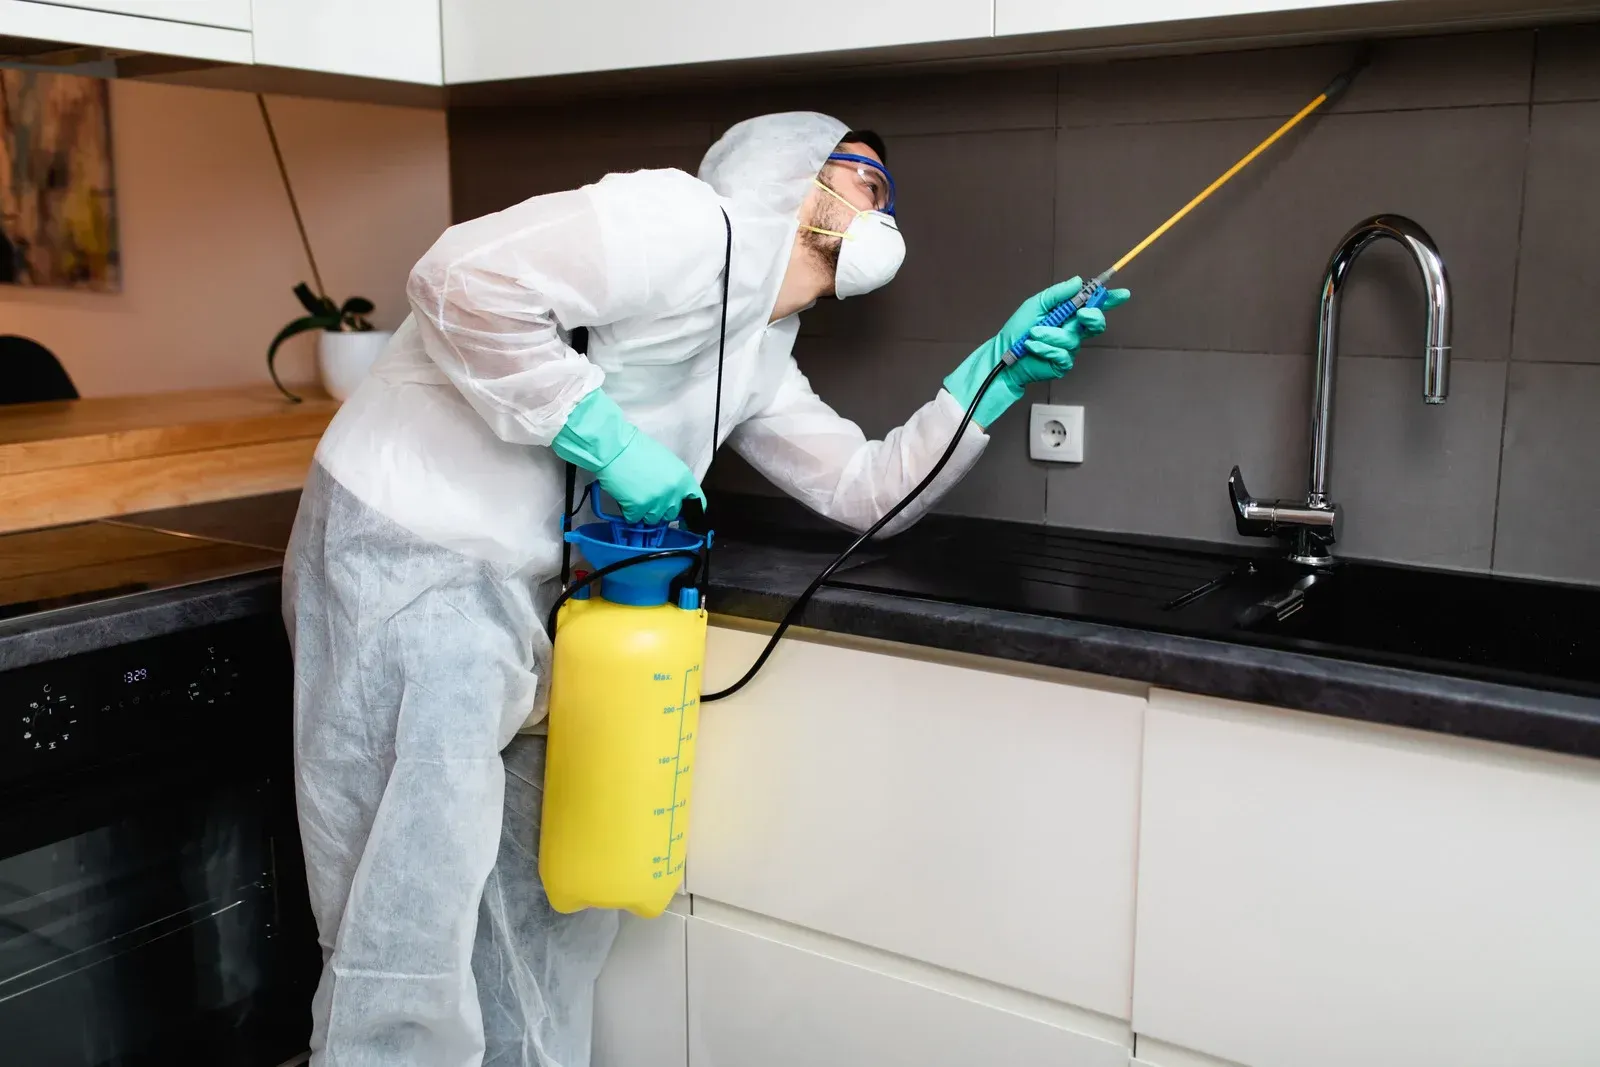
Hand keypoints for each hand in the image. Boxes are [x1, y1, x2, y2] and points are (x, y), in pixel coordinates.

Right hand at [594, 431, 705, 523]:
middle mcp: (673, 492)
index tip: (683, 516)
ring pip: (653, 519)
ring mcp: (656, 502)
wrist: (614, 447)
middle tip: (649, 498)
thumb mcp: (666, 462)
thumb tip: (674, 497)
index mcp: (684, 479)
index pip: (697, 502)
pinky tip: (626, 497)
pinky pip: (635, 519)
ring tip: (635, 495)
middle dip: (661, 509)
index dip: (689, 511)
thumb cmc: (637, 450)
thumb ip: (674, 481)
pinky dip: (629, 512)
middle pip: (672, 514)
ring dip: (644, 512)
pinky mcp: (638, 508)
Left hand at [943, 279, 1130, 426]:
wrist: (1003, 354)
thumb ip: (1057, 294)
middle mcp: (1073, 330)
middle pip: (1096, 323)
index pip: (1094, 305)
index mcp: (1069, 314)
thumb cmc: (1017, 329)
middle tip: (1081, 314)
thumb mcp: (1036, 305)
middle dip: (1092, 317)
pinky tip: (1032, 347)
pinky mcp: (1062, 364)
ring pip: (1073, 339)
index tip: (1122, 294)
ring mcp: (1069, 348)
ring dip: (1051, 335)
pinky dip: (1046, 348)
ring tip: (1032, 334)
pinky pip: (1063, 355)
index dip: (1109, 300)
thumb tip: (1078, 281)